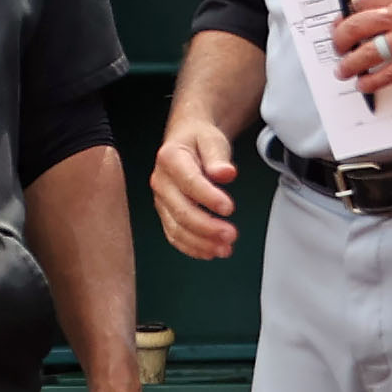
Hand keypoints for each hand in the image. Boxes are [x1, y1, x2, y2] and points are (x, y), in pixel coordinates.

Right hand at [150, 116, 241, 259]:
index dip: (208, 198)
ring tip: (225, 249)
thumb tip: (225, 173)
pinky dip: (191, 247)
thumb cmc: (199, 139)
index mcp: (169, 158)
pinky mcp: (165, 212)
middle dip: (206, 227)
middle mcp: (160, 181)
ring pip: (176, 227)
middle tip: (231, 235)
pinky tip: (209, 252)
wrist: (184, 139)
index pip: (189, 182)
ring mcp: (161, 199)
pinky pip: (173, 234)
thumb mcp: (211, 139)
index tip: (229, 208)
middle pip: (180, 210)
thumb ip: (218, 156)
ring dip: (200, 242)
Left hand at [334, 0, 391, 91]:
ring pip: (366, 54)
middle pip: (354, 28)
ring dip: (349, 65)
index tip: (341, 26)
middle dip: (339, 41)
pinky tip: (364, 83)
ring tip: (343, 69)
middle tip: (338, 48)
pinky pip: (387, 74)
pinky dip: (371, 81)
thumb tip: (364, 10)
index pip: (357, 6)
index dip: (345, 18)